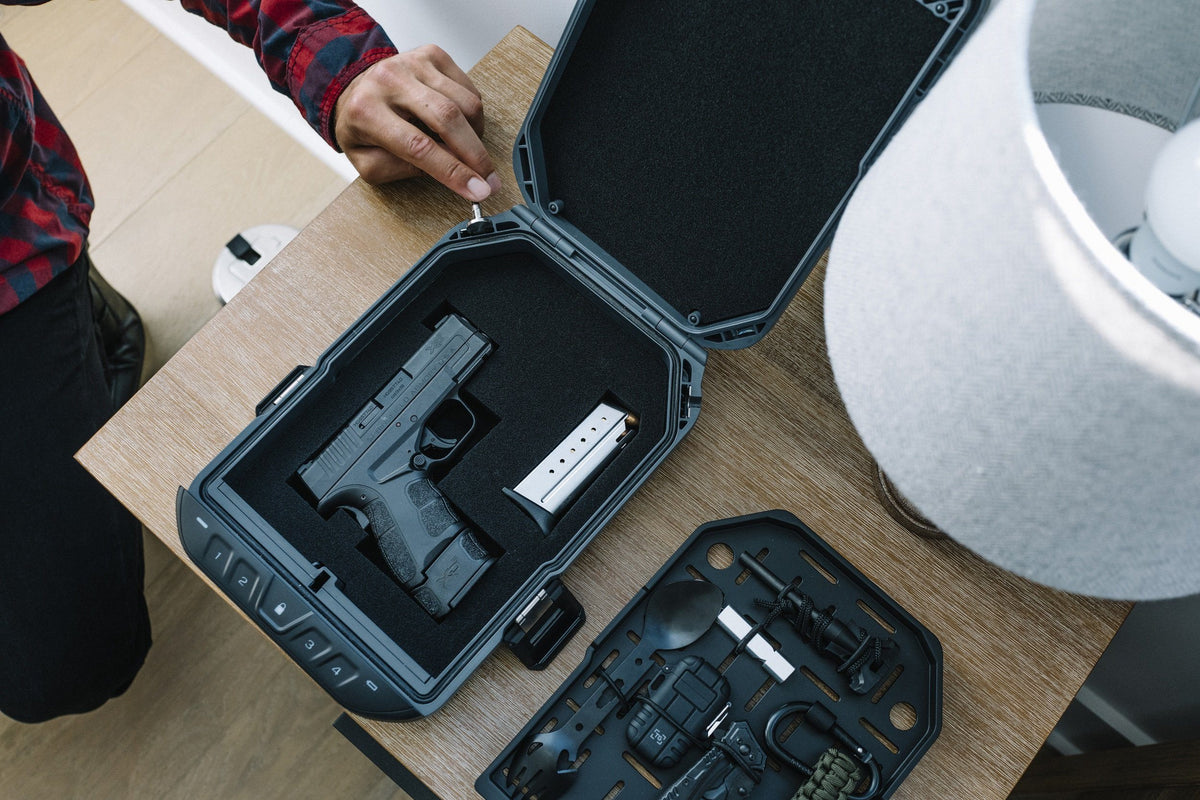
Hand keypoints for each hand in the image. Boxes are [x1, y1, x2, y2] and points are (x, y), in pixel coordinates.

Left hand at [334, 45, 500, 200]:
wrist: (356, 88)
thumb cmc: (363, 128)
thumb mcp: (369, 163)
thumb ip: (403, 170)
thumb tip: (447, 167)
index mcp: (367, 111)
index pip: (419, 146)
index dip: (453, 171)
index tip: (478, 190)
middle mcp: (389, 81)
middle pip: (447, 118)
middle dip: (475, 154)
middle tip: (490, 178)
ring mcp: (413, 63)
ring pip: (465, 103)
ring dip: (475, 135)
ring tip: (467, 148)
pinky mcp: (432, 55)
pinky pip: (469, 89)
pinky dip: (472, 114)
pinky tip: (458, 123)